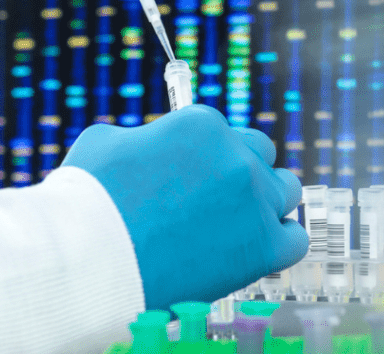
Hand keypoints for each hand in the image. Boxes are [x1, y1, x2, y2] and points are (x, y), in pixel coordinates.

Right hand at [62, 105, 307, 310]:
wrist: (91, 259)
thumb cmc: (88, 200)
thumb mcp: (108, 143)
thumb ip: (144, 138)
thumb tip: (152, 147)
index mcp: (202, 124)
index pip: (221, 131)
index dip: (203, 155)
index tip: (190, 175)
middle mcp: (236, 156)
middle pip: (260, 154)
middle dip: (238, 171)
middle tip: (213, 197)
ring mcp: (254, 201)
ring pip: (285, 191)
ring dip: (264, 202)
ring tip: (234, 224)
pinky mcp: (262, 247)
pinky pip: (294, 239)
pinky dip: (278, 241)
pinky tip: (254, 248)